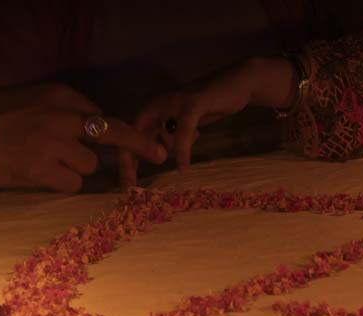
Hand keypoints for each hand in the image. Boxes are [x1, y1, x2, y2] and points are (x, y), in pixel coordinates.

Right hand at [0, 84, 166, 193]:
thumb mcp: (27, 100)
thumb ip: (59, 112)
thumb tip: (91, 131)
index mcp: (57, 95)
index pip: (101, 114)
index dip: (122, 131)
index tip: (152, 142)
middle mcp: (59, 115)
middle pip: (111, 135)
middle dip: (133, 147)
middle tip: (160, 155)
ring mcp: (51, 143)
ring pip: (89, 165)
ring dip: (75, 171)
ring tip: (43, 166)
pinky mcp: (39, 169)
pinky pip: (71, 184)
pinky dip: (60, 186)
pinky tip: (37, 178)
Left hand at [126, 57, 296, 182]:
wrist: (238, 84)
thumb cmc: (210, 106)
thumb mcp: (184, 125)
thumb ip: (170, 137)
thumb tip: (159, 157)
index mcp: (153, 109)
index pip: (130, 136)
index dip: (125, 159)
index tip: (125, 183)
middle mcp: (158, 104)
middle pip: (134, 135)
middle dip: (130, 161)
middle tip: (130, 185)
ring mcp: (175, 101)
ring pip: (156, 133)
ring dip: (157, 155)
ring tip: (162, 174)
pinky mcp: (193, 102)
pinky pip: (183, 130)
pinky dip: (182, 149)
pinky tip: (183, 167)